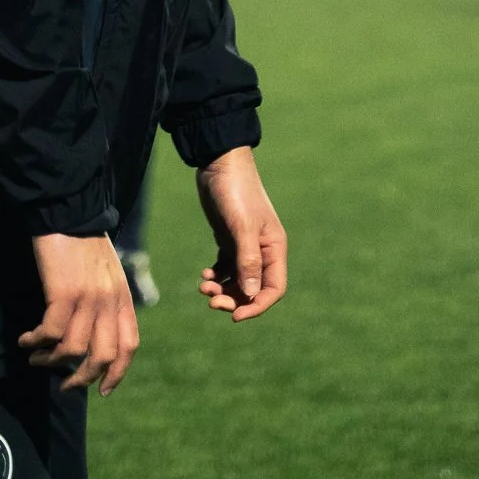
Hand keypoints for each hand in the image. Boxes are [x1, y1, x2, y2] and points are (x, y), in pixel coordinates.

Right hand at [20, 233, 139, 394]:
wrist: (68, 212)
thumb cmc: (83, 243)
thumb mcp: (107, 274)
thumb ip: (107, 302)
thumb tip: (95, 337)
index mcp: (122, 297)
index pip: (128, 346)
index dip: (117, 373)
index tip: (102, 390)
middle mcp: (109, 301)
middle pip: (103, 356)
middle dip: (82, 378)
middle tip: (63, 384)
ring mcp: (87, 298)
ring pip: (72, 350)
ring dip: (50, 361)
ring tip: (35, 358)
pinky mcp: (63, 293)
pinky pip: (50, 333)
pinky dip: (35, 342)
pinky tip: (25, 340)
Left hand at [196, 146, 286, 321]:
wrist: (219, 163)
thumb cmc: (235, 191)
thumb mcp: (241, 226)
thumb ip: (248, 260)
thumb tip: (250, 296)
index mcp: (274, 247)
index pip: (273, 288)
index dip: (257, 306)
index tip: (235, 315)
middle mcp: (263, 249)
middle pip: (253, 288)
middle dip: (234, 299)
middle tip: (212, 300)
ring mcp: (245, 245)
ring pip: (238, 280)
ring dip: (222, 288)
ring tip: (204, 285)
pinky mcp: (229, 239)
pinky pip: (226, 268)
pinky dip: (216, 276)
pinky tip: (205, 274)